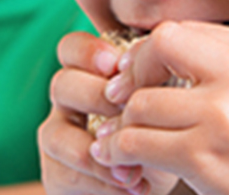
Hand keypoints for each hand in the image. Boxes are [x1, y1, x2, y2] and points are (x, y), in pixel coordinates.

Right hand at [39, 32, 179, 194]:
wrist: (157, 178)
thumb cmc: (164, 130)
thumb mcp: (166, 100)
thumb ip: (160, 76)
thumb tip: (173, 54)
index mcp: (91, 73)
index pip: (71, 48)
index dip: (86, 52)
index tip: (115, 64)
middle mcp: (69, 101)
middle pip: (61, 84)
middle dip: (94, 96)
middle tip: (126, 112)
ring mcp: (60, 137)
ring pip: (55, 134)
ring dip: (95, 151)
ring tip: (133, 167)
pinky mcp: (57, 173)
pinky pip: (67, 173)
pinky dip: (102, 182)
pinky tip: (134, 187)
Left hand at [92, 21, 228, 194]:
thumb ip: (227, 64)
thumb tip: (155, 49)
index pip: (182, 30)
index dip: (151, 52)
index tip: (142, 76)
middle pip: (157, 48)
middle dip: (133, 76)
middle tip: (124, 101)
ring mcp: (224, 117)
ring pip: (140, 103)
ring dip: (125, 124)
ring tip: (128, 140)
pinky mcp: (205, 159)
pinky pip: (138, 143)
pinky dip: (122, 152)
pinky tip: (126, 161)